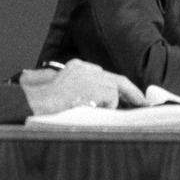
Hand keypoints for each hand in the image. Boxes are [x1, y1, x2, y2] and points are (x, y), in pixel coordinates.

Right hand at [19, 60, 146, 114]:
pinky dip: (108, 108)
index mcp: (77, 67)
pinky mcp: (96, 87)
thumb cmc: (45, 103)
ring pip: (115, 89)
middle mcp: (86, 68)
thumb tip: (102, 102)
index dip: (116, 87)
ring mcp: (91, 76)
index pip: (103, 75)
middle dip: (132, 92)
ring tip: (123, 111)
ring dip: (117, 104)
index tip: (126, 96)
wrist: (36, 103)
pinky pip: (111, 100)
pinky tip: (94, 111)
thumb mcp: (65, 90)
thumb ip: (82, 90)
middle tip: (143, 103)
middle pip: (116, 79)